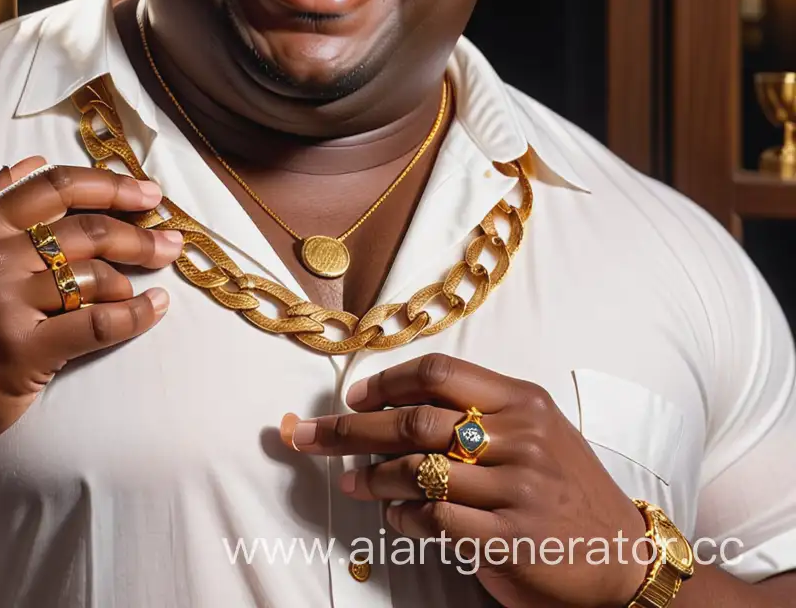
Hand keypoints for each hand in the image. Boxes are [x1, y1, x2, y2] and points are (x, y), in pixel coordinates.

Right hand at [0, 158, 182, 446]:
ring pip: (96, 276)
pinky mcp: (21, 351)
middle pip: (90, 231)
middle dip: (141, 234)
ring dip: (135, 277)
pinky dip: (137, 315)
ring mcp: (5, 303)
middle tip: (171, 241)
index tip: (150, 194)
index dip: (113, 185)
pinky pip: (98, 324)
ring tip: (148, 282)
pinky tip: (155, 308)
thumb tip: (35, 158)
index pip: (60, 186)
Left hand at [282, 353, 648, 607]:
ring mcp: (517, 488)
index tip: (354, 396)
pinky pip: (433, 520)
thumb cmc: (567, 491)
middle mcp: (521, 437)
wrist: (621, 560)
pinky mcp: (509, 539)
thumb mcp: (539, 433)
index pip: (440, 372)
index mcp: (524, 402)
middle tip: (309, 435)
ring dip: (372, 477)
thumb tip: (392, 409)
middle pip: (415, 420)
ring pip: (417, 470)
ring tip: (352, 483)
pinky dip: (403, 517)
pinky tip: (395, 517)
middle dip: (350, 428)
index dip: (387, 381)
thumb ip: (479, 413)